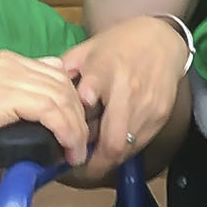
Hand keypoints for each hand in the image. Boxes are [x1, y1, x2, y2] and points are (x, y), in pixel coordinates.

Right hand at [0, 50, 93, 194]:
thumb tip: (63, 110)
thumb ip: (26, 101)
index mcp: (7, 61)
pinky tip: (67, 147)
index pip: (59, 74)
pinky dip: (64, 129)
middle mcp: (5, 62)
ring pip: (59, 96)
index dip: (76, 103)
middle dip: (79, 117)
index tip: (80, 131)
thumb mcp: (1, 110)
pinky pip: (46, 108)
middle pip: (63, 83)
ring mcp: (0, 77)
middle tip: (81, 147)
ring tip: (75, 153)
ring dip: (76, 128)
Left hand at [62, 17, 191, 170]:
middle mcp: (128, 90)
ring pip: (126, 148)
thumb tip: (43, 96)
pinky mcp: (160, 117)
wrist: (163, 40)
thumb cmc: (119, 45)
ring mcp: (147, 107)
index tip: (68, 134)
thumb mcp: (87, 50)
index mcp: (105, 68)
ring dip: (107, 159)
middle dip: (93, 162)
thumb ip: (64, 72)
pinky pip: (139, 144)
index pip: (94, 89)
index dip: (81, 112)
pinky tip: (111, 145)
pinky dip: (123, 150)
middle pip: (113, 140)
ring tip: (91, 158)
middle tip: (76, 165)